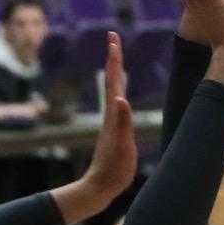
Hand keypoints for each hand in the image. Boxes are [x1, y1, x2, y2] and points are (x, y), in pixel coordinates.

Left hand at [82, 32, 136, 202]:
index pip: (114, 81)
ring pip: (114, 91)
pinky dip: (120, 92)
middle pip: (113, 81)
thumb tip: (121, 99)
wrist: (100, 186)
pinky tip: (121, 93)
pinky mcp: (115, 131)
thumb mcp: (122, 146)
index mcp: (113, 115)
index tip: (113, 38)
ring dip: (116, 73)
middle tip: (113, 38)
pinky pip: (118, 104)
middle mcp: (111, 115)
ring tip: (117, 59)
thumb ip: (123, 123)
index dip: (114, 59)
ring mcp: (112, 123)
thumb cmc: (114, 169)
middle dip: (114, 59)